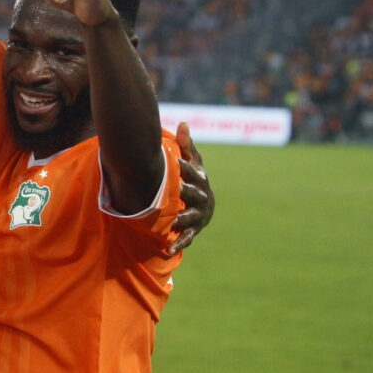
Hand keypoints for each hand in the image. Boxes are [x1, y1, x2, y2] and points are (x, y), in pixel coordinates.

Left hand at [169, 122, 214, 253]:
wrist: (204, 206)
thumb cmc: (194, 180)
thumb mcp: (194, 163)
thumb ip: (187, 145)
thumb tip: (183, 122)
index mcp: (201, 180)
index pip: (193, 171)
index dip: (183, 165)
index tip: (173, 160)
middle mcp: (203, 197)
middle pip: (194, 194)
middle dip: (186, 192)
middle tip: (175, 189)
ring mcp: (199, 215)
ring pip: (190, 216)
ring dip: (182, 219)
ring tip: (173, 221)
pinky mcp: (194, 230)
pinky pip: (187, 237)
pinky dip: (178, 244)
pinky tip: (168, 250)